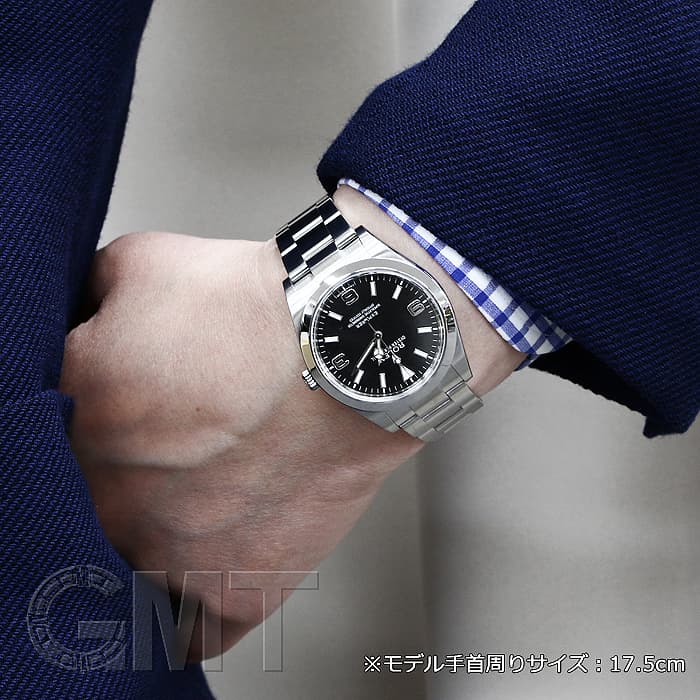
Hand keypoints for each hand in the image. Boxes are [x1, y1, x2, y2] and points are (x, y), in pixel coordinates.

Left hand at [60, 230, 419, 658]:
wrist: (348, 348)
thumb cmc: (258, 308)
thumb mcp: (143, 263)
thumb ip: (89, 298)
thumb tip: (82, 316)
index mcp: (74, 416)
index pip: (43, 437)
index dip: (88, 421)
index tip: (117, 418)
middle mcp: (108, 496)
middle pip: (81, 513)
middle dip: (113, 483)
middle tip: (159, 461)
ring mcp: (169, 551)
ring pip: (124, 578)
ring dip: (141, 553)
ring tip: (178, 519)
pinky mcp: (236, 585)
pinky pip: (191, 633)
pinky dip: (183, 618)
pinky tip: (183, 596)